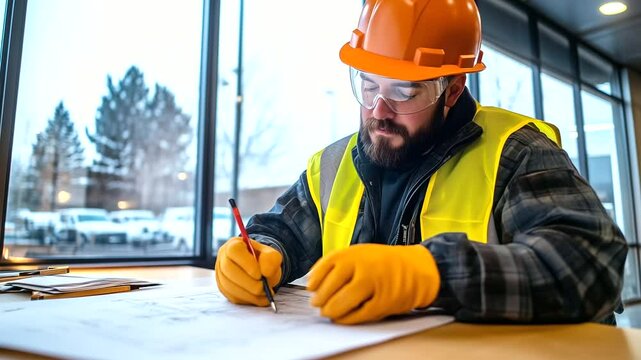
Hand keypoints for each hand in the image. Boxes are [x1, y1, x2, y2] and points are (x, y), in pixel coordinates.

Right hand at [215, 237, 281, 305]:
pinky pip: (232, 296)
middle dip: (248, 281)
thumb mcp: (271, 255)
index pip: (234, 251)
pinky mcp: (224, 289)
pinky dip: (249, 299)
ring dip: (249, 292)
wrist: (260, 269)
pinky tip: (261, 298)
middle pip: (228, 269)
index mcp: (234, 245)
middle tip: (263, 287)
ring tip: (265, 292)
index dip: (246, 263)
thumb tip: (265, 272)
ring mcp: (221, 274)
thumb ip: (271, 259)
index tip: (260, 274)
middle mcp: (223, 258)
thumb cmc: (263, 260)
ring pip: (229, 285)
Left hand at [307, 244, 439, 324]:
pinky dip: (346, 319)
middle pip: (329, 288)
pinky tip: (342, 318)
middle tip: (318, 304)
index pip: (324, 267)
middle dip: (320, 300)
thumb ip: (340, 264)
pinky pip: (358, 315)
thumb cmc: (385, 262)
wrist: (417, 268)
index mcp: (354, 253)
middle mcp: (362, 267)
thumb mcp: (361, 253)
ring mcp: (373, 284)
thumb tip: (314, 282)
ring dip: (331, 310)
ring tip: (328, 312)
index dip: (314, 281)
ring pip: (341, 303)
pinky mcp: (383, 302)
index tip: (310, 288)